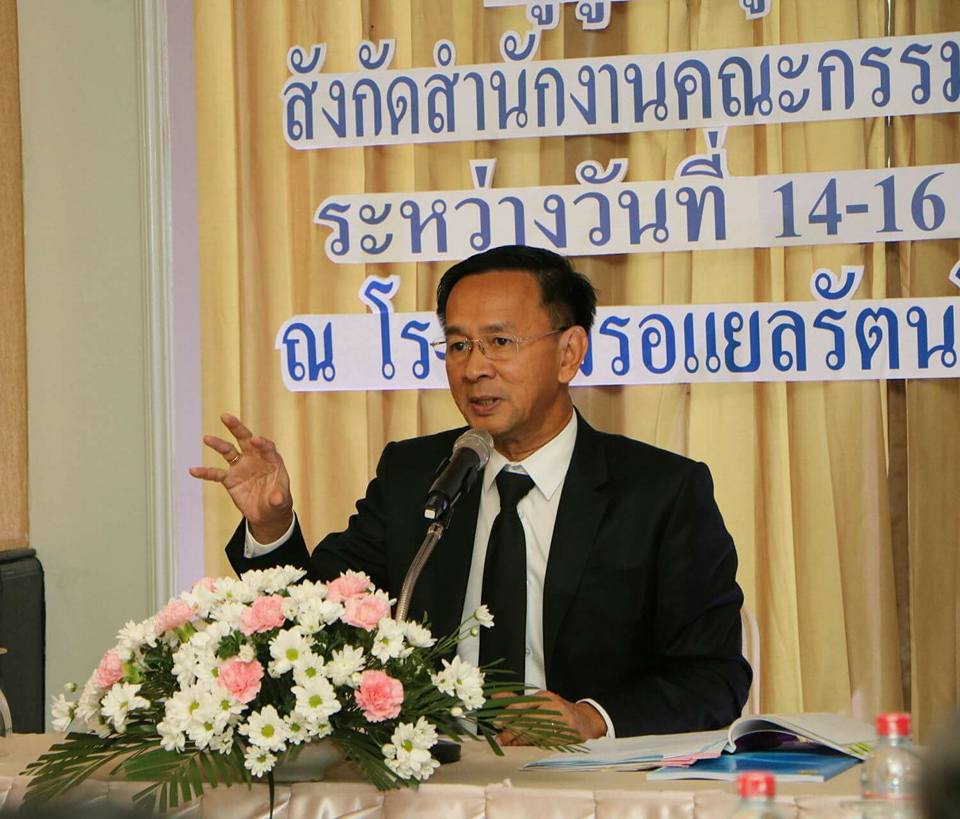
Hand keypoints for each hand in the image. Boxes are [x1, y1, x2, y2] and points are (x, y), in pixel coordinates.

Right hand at [189, 413, 293, 541]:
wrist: (267, 513)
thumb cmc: (278, 502)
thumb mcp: (282, 502)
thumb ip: (280, 498)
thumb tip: (277, 498)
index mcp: (271, 461)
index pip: (267, 447)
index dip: (261, 443)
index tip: (254, 440)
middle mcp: (255, 459)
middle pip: (245, 439)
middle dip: (236, 428)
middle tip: (226, 417)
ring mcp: (241, 467)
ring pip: (228, 451)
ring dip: (218, 444)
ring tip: (207, 438)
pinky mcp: (230, 479)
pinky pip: (216, 473)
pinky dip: (205, 472)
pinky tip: (194, 470)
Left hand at [496, 690, 605, 745]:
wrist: (586, 720)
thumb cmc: (559, 711)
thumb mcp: (540, 701)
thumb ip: (518, 702)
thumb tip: (496, 697)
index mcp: (545, 697)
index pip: (523, 704)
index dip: (508, 714)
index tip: (497, 722)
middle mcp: (553, 706)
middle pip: (528, 719)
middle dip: (512, 731)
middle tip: (500, 739)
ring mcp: (561, 721)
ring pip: (536, 732)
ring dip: (520, 740)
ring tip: (509, 745)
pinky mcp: (567, 734)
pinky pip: (548, 741)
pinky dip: (534, 746)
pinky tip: (525, 749)